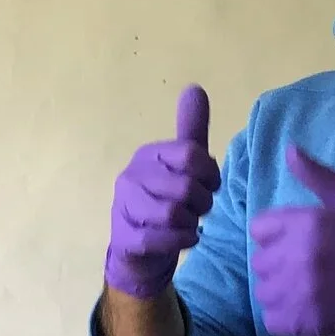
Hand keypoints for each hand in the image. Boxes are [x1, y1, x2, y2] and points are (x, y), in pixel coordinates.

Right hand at [105, 85, 222, 297]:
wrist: (138, 248)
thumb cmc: (164, 201)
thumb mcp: (182, 164)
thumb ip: (190, 129)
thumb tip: (195, 87)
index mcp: (149, 154)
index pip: (192, 154)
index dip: (210, 174)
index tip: (209, 185)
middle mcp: (132, 176)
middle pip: (186, 187)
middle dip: (202, 204)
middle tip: (197, 209)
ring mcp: (124, 207)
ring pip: (174, 214)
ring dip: (191, 223)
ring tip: (187, 223)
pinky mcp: (125, 237)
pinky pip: (162, 239)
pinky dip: (181, 241)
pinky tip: (182, 238)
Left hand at [250, 146, 334, 335]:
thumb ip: (318, 176)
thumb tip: (289, 150)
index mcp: (307, 223)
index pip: (259, 229)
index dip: (277, 235)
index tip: (299, 242)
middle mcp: (298, 256)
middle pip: (260, 261)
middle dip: (280, 263)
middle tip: (310, 268)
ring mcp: (299, 291)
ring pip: (264, 291)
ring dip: (281, 292)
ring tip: (310, 290)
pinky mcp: (304, 321)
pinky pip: (273, 319)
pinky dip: (286, 318)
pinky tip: (309, 310)